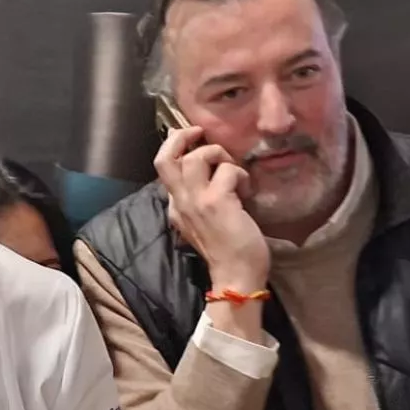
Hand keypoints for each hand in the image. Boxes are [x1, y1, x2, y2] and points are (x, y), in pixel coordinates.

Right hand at [153, 125, 268, 292]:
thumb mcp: (202, 221)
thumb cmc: (225, 249)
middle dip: (182, 137)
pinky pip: (227, 170)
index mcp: (175, 207)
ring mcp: (196, 201)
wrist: (235, 275)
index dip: (175, 146)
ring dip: (218, 154)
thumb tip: (205, 171)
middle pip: (165, 158)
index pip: (163, 168)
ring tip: (231, 170)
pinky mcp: (216, 202)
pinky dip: (240, 175)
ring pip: (196, 157)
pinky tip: (246, 191)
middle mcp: (180, 202)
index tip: (192, 139)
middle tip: (200, 133)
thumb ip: (196, 198)